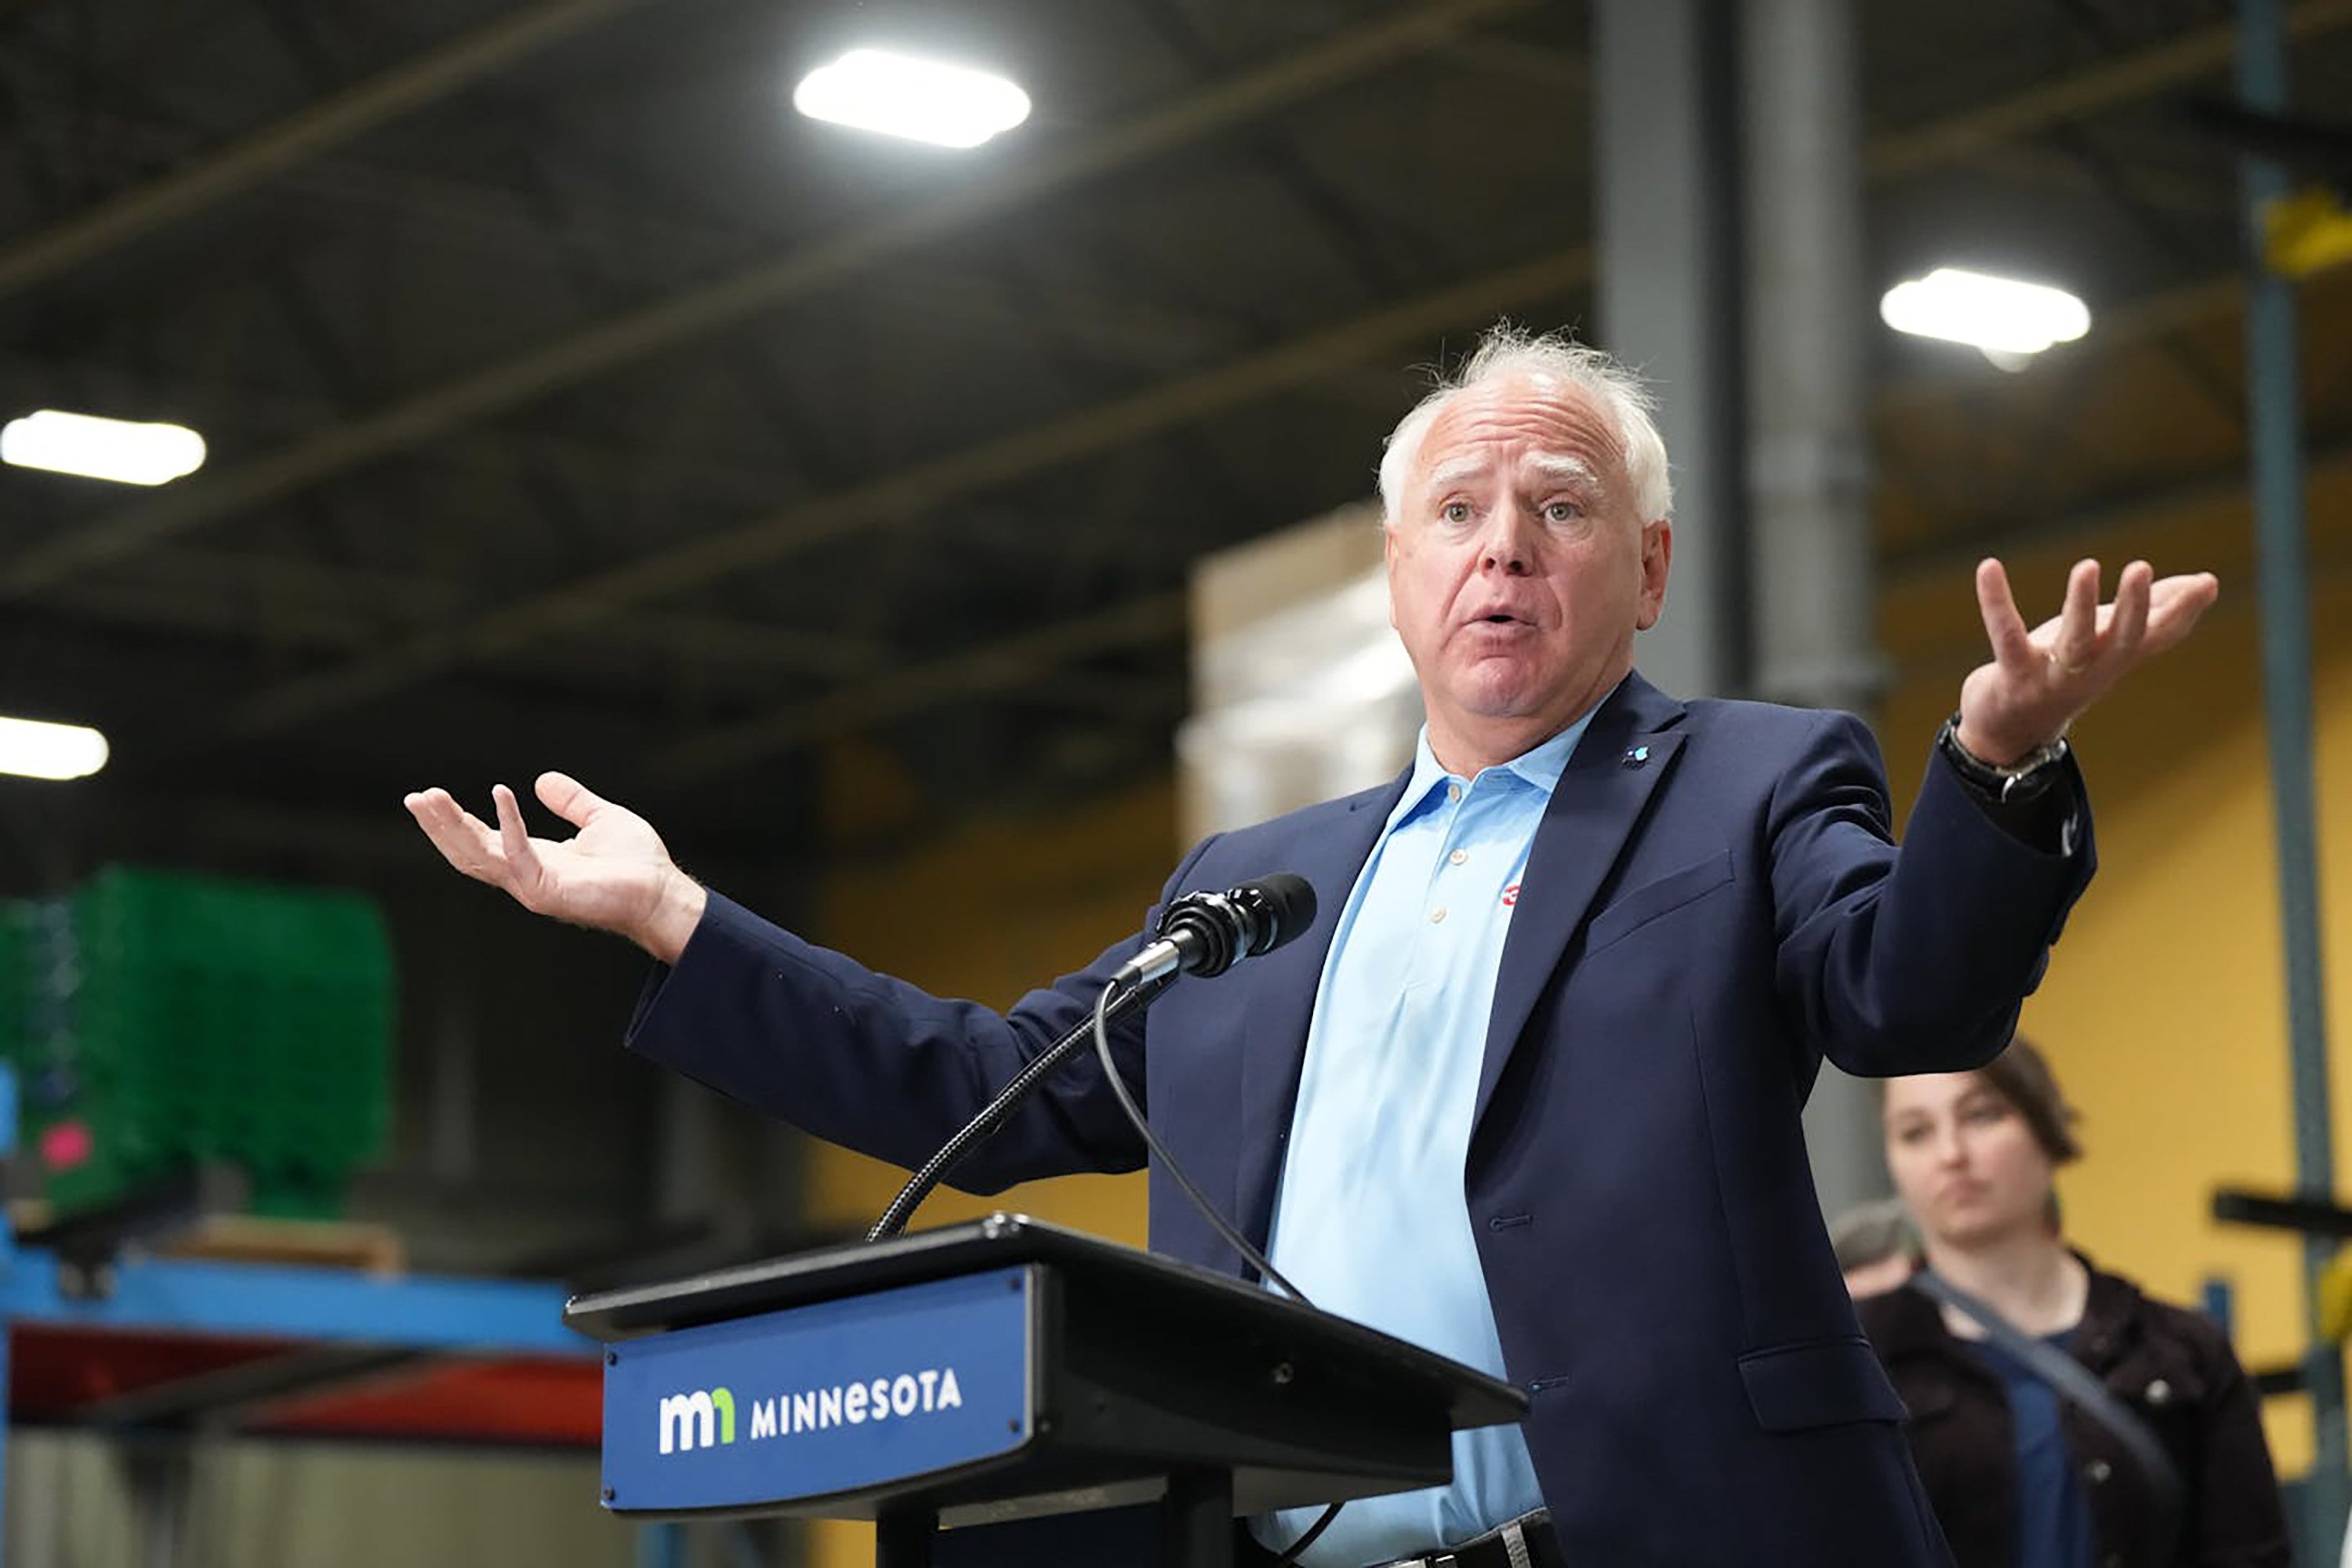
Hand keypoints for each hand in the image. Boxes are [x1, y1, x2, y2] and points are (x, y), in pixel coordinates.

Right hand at [403, 772, 706, 962]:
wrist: (662, 892)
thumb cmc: (636, 864)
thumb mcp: (598, 818)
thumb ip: (570, 801)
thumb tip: (542, 779)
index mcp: (534, 858)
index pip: (482, 840)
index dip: (455, 821)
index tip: (430, 797)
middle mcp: (527, 874)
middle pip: (469, 851)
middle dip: (440, 825)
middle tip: (416, 798)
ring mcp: (533, 886)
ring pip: (480, 856)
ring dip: (454, 826)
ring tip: (431, 799)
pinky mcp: (548, 890)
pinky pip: (520, 854)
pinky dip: (508, 824)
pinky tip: (500, 793)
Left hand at [1956, 557, 2218, 764]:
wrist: (2011, 729)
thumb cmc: (2068, 671)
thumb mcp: (2110, 638)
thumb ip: (2156, 611)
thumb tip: (2207, 583)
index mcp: (2117, 657)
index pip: (2158, 636)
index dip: (2182, 612)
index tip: (2206, 582)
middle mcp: (2092, 670)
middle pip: (2122, 641)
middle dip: (2134, 607)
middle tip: (2141, 567)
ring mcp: (2053, 677)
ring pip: (2073, 643)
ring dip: (2081, 605)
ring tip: (2087, 566)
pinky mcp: (2012, 675)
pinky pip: (2005, 636)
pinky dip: (1996, 601)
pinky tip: (1988, 567)